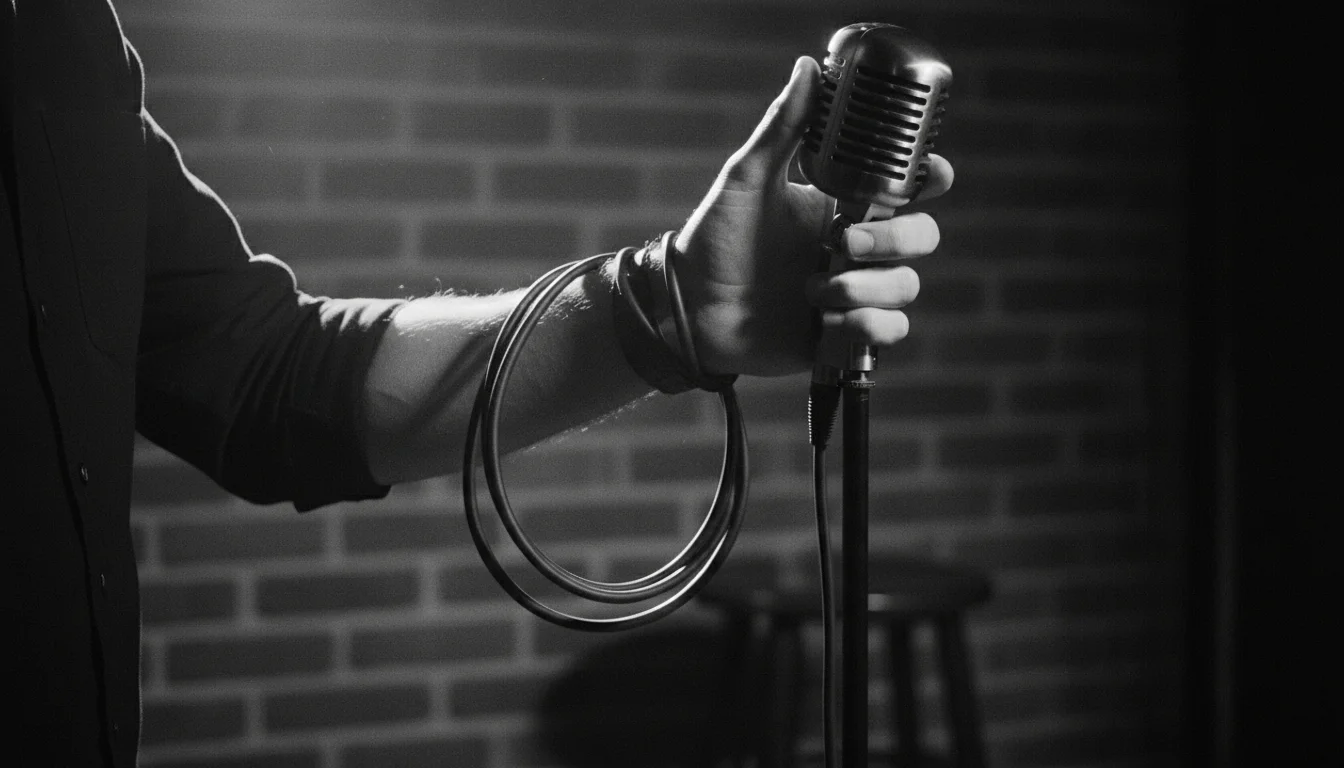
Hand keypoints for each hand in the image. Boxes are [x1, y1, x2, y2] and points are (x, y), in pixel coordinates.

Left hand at [675, 56, 953, 376]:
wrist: (689, 307)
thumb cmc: (714, 239)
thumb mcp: (747, 179)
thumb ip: (782, 128)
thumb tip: (807, 67)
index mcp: (840, 207)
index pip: (906, 189)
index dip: (930, 181)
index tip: (932, 177)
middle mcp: (854, 249)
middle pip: (921, 238)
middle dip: (894, 241)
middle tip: (842, 244)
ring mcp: (853, 292)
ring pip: (906, 287)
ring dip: (865, 288)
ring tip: (813, 291)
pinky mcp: (843, 335)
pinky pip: (887, 333)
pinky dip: (865, 326)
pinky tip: (826, 321)